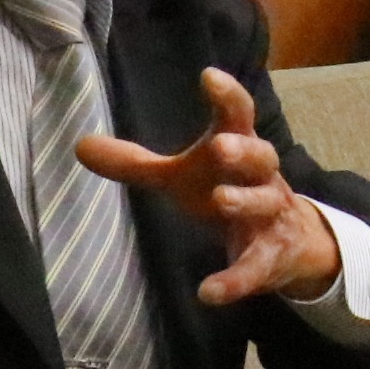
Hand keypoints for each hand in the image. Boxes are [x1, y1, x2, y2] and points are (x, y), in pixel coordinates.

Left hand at [75, 68, 340, 306]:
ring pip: (265, 204)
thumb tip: (80, 146)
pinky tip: (207, 292)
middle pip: (262, 156)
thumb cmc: (227, 192)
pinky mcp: (270, 256)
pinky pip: (254, 267)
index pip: (239, 115)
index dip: (227, 96)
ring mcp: (270, 216)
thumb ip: (137, 164)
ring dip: (244, 201)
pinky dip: (233, 280)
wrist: (289, 243)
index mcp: (240, 149)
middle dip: (243, 151)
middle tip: (220, 146)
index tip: (208, 76)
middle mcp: (262, 177)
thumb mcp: (182, 178)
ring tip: (220, 200)